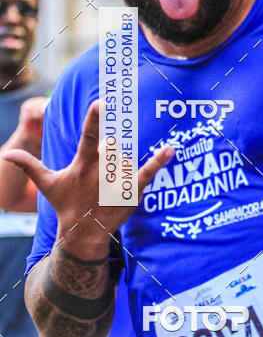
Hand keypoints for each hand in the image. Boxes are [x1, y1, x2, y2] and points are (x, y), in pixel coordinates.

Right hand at [3, 101, 172, 254]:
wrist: (85, 234)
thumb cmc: (67, 205)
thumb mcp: (48, 185)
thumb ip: (30, 166)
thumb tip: (6, 154)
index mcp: (82, 165)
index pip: (88, 137)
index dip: (94, 120)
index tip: (101, 102)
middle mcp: (102, 171)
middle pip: (113, 146)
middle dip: (108, 155)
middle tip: (98, 177)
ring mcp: (119, 181)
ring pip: (126, 159)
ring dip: (119, 169)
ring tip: (107, 189)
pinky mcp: (134, 190)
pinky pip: (148, 171)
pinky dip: (160, 160)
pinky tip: (171, 149)